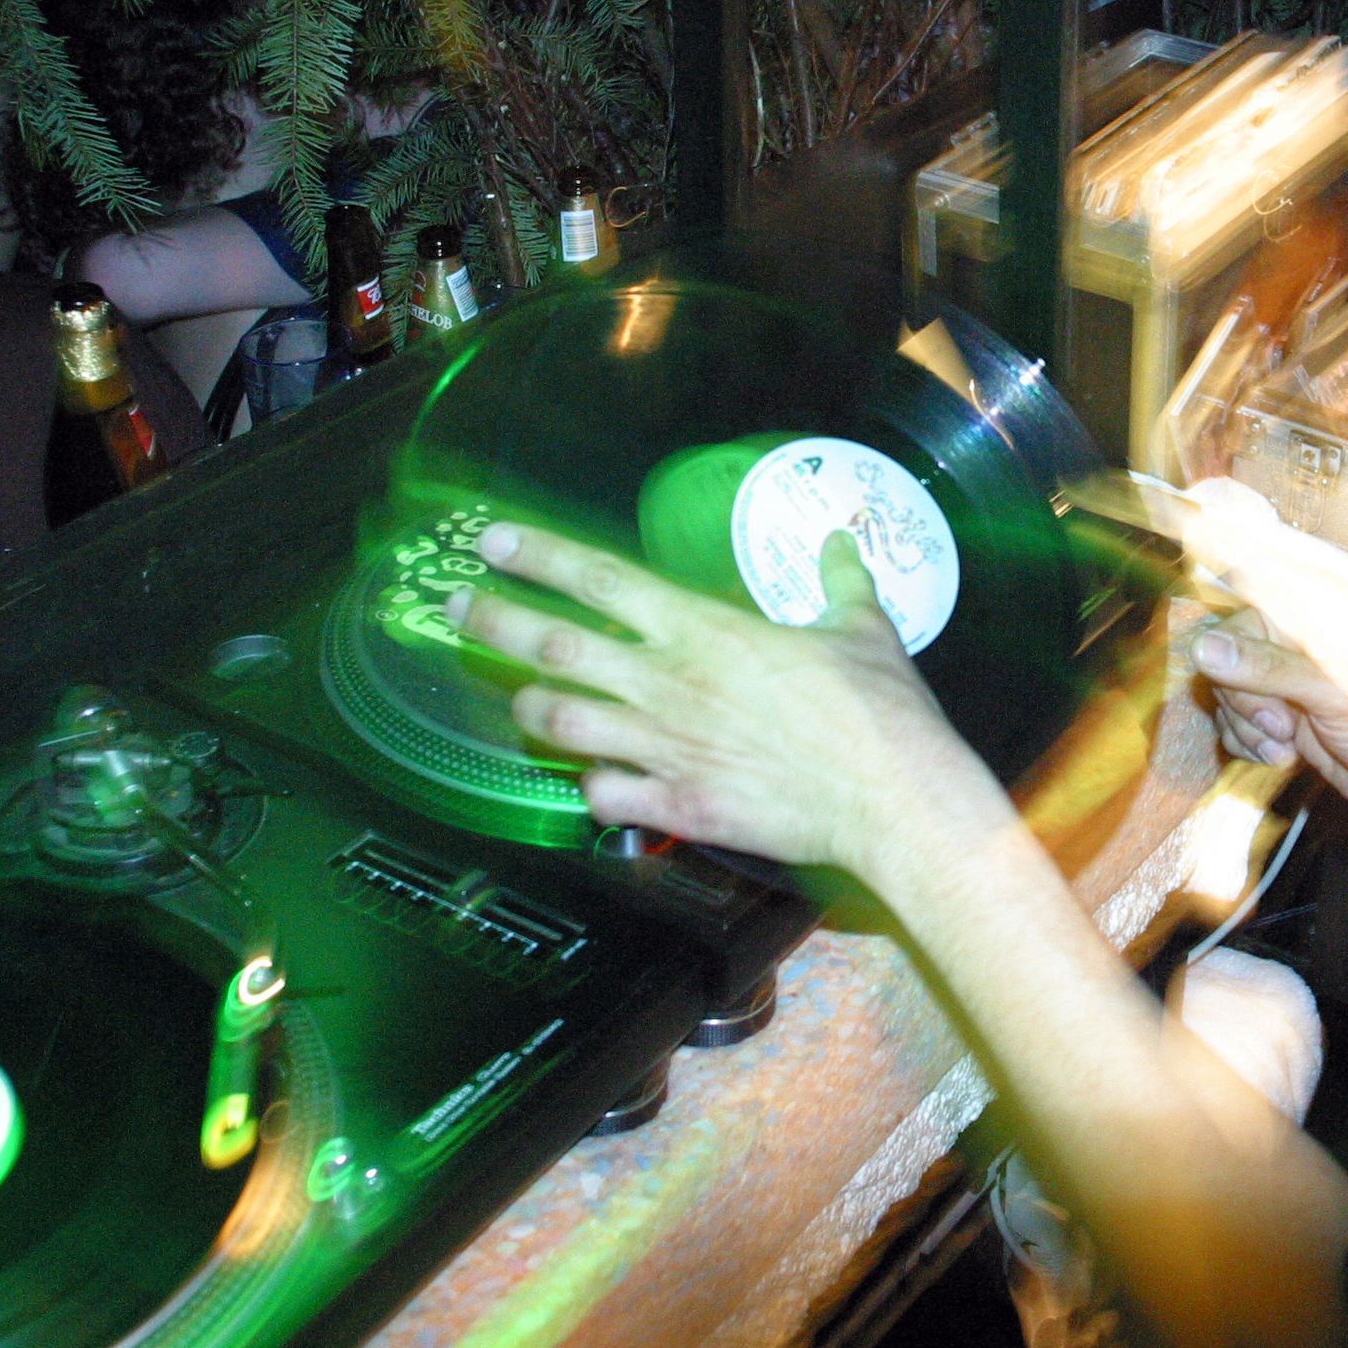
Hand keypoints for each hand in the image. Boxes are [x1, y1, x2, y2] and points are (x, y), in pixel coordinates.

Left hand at [450, 519, 1010, 876]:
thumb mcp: (862, 626)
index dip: (538, 555)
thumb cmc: (878, 707)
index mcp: (704, 628)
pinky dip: (586, 786)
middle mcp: (667, 682)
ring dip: (529, 708)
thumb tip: (843, 540)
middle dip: (495, 623)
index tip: (491, 541)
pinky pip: (601, 795)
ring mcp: (663, 747)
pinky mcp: (675, 806)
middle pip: (555, 646)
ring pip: (561, 722)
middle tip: (458, 610)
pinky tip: (587, 781)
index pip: (601, 578)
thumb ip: (839, 579)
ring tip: (515, 699)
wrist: (889, 795)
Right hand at [1194, 617, 1347, 831]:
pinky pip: (1237, 723)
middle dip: (1244, 701)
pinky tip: (1281, 758)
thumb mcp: (1334, 694)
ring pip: (1228, 695)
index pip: (1245, 611)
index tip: (1243, 684)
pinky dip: (1248, 745)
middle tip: (1280, 727)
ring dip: (1245, 729)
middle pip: (1227, 658)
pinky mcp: (1283, 718)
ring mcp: (1289, 682)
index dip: (1230, 647)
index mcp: (1317, 617)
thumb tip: (1205, 647)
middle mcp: (1298, 644)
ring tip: (1285, 748)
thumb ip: (1268, 668)